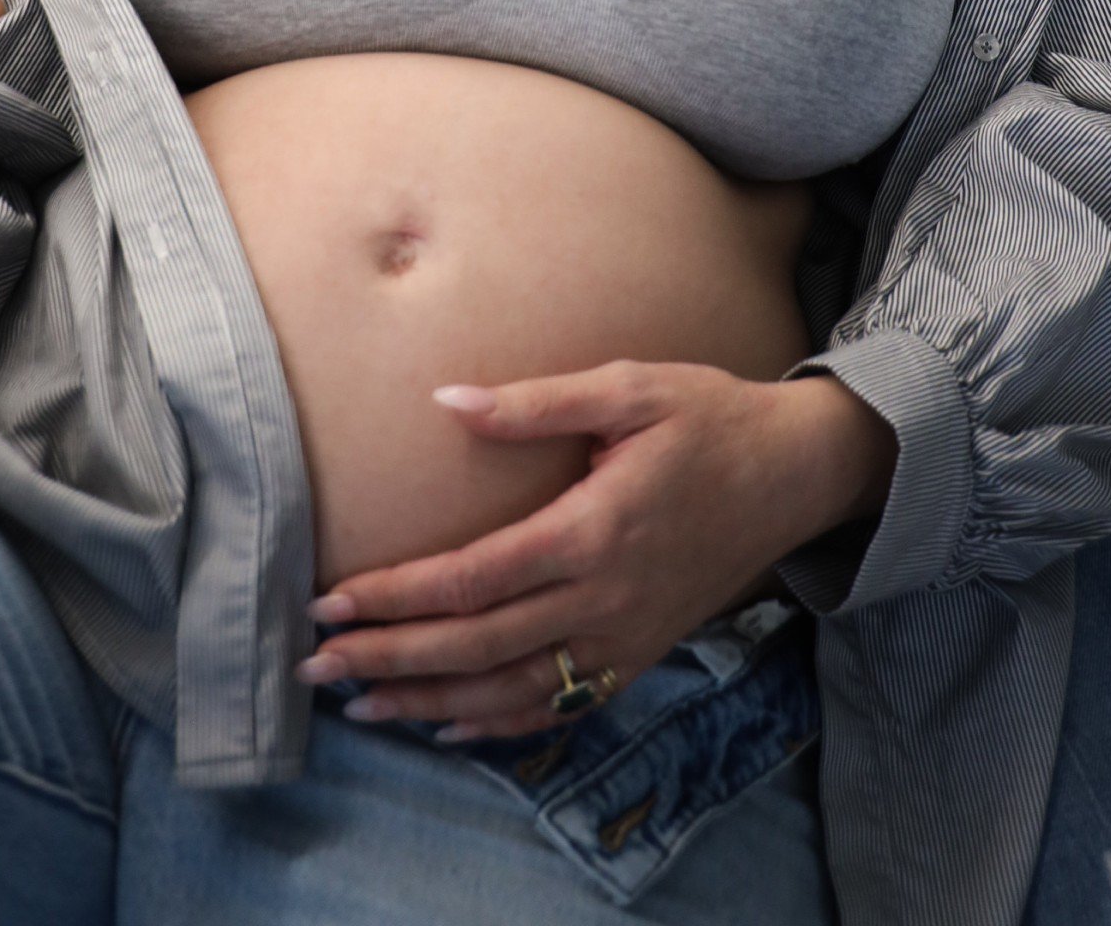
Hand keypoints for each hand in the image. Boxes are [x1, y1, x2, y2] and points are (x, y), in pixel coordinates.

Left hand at [295, 361, 893, 739]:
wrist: (795, 474)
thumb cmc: (709, 417)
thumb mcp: (629, 387)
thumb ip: (537, 401)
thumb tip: (448, 401)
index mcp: (593, 530)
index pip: (473, 578)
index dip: (397, 596)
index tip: (332, 602)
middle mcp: (604, 598)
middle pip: (478, 646)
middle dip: (390, 658)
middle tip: (315, 666)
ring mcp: (624, 637)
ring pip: (511, 690)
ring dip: (430, 701)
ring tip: (361, 705)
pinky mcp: (639, 654)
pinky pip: (560, 705)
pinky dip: (498, 723)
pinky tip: (448, 721)